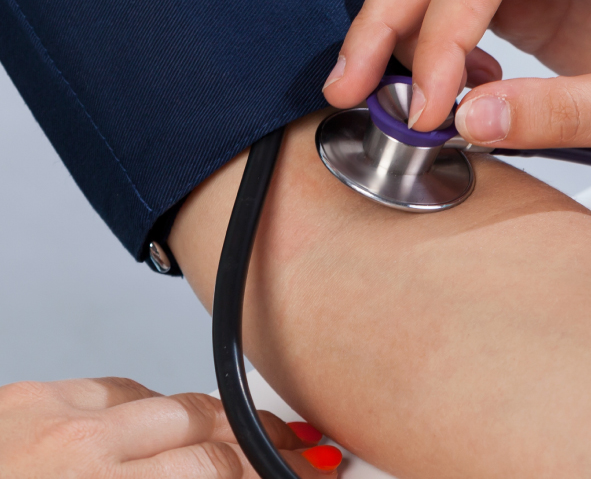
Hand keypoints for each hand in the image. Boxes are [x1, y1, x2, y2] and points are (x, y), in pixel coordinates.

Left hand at [0, 377, 341, 477]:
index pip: (215, 469)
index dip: (266, 472)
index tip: (296, 475)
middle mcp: (84, 453)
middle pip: (203, 430)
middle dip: (248, 446)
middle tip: (283, 455)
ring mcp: (53, 417)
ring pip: (165, 400)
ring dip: (204, 421)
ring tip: (230, 438)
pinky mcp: (24, 396)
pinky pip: (111, 387)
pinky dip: (142, 405)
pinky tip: (153, 423)